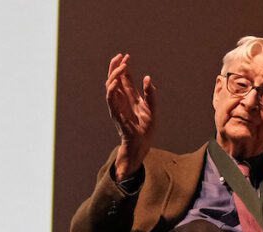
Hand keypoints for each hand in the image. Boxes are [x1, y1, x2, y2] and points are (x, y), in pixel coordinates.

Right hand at [105, 53, 156, 179]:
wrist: (141, 144)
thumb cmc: (146, 128)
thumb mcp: (152, 107)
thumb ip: (150, 94)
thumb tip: (148, 78)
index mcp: (130, 97)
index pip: (123, 78)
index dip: (123, 67)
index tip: (127, 56)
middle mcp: (121, 100)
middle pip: (114, 79)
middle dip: (115, 67)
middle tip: (120, 56)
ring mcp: (117, 106)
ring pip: (110, 87)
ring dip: (114, 76)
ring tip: (120, 66)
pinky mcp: (116, 113)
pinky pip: (110, 100)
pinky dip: (111, 90)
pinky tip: (115, 82)